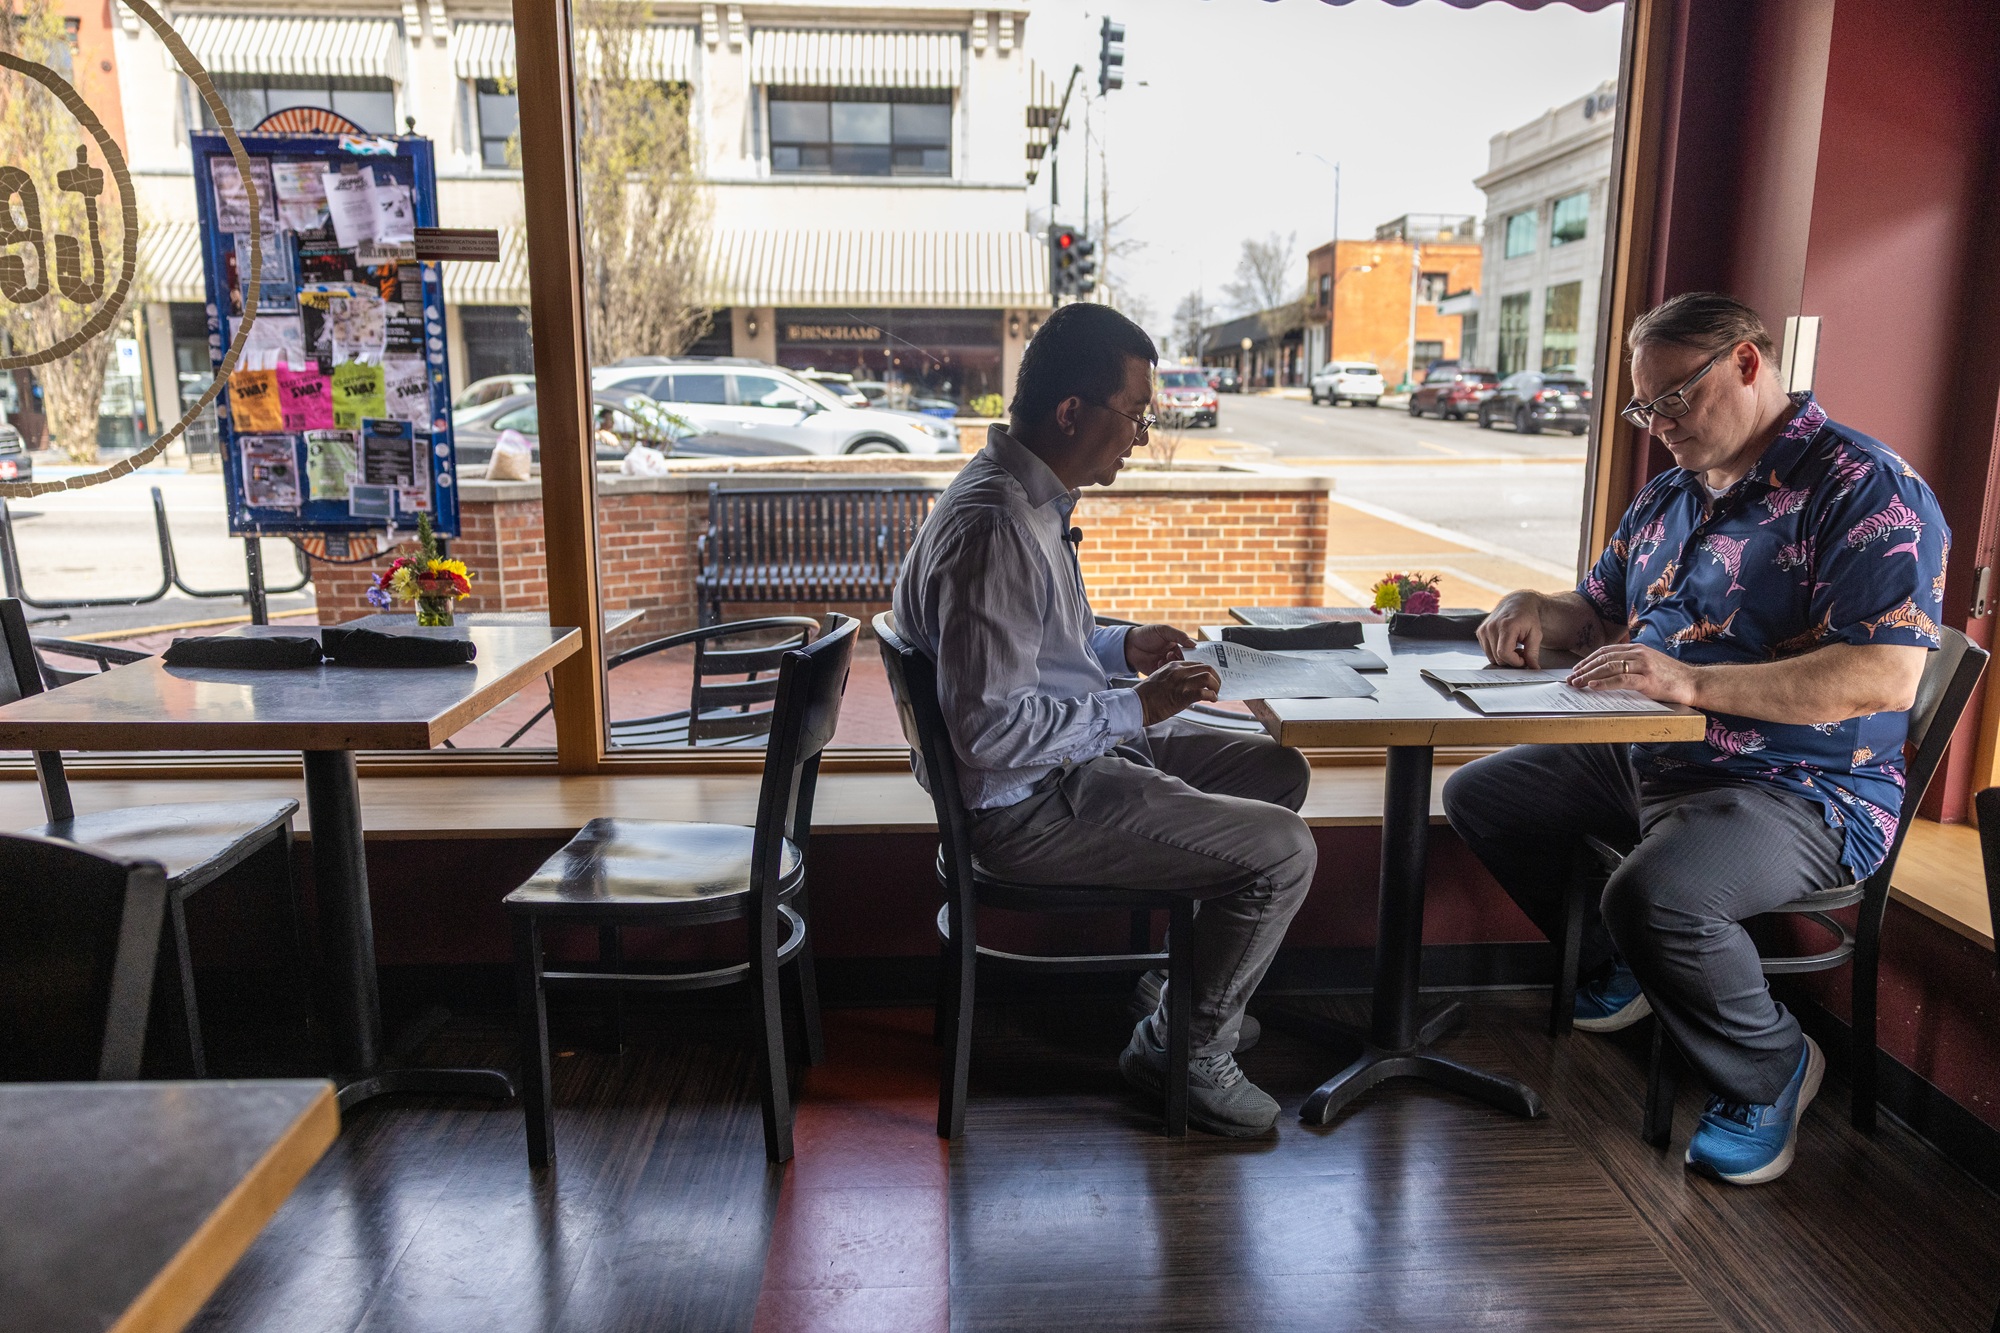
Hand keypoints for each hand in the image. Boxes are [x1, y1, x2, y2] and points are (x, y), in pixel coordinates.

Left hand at [1124, 623, 1193, 673]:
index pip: (1190, 652)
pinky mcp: (1158, 672)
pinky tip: (1159, 663)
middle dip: (1182, 660)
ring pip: (1177, 670)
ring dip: (1173, 664)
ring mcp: (1166, 665)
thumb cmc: (1146, 634)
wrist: (1128, 644)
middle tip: (1176, 655)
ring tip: (1166, 657)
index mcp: (1177, 645)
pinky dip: (1165, 670)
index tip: (1192, 655)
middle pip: (1185, 662)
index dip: (1192, 654)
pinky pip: (1166, 675)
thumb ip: (1179, 636)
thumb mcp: (1163, 630)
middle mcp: (1173, 656)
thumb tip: (1194, 644)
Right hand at [1135, 660, 1219, 725]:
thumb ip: (1174, 679)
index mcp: (1173, 666)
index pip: (1197, 664)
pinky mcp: (1182, 696)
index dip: (1207, 672)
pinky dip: (1211, 696)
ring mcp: (1181, 682)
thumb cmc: (1146, 696)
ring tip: (1215, 694)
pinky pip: (1204, 692)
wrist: (1137, 704)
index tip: (1210, 680)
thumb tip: (1186, 687)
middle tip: (1216, 687)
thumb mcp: (1160, 680)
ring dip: (1216, 686)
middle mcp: (1179, 671)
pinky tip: (1211, 700)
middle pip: (1206, 667)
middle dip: (1215, 677)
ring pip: (1208, 677)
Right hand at [1478, 591, 1546, 666]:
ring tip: (1515, 648)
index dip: (1515, 661)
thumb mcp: (1536, 634)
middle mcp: (1491, 627)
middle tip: (1522, 652)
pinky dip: (1497, 652)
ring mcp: (1483, 629)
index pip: (1504, 653)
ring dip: (1504, 657)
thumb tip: (1533, 668)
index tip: (1524, 659)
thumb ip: (1533, 652)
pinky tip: (1506, 644)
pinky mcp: (1480, 632)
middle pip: (1498, 657)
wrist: (1517, 602)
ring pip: (1492, 657)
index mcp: (1506, 626)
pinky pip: (1487, 651)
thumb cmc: (1528, 617)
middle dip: (1511, 660)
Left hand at [1568, 643, 1699, 705]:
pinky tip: (1593, 686)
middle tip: (1571, 678)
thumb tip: (1609, 671)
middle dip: (1584, 668)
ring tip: (1576, 683)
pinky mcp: (1647, 680)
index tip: (1576, 669)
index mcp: (1637, 649)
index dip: (1588, 660)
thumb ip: (1631, 664)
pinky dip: (1604, 683)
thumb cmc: (1670, 677)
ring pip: (1609, 667)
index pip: (1606, 652)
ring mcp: (1643, 666)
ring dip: (1589, 676)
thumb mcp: (1649, 664)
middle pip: (1603, 658)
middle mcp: (1638, 654)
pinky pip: (1620, 680)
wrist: (1694, 682)